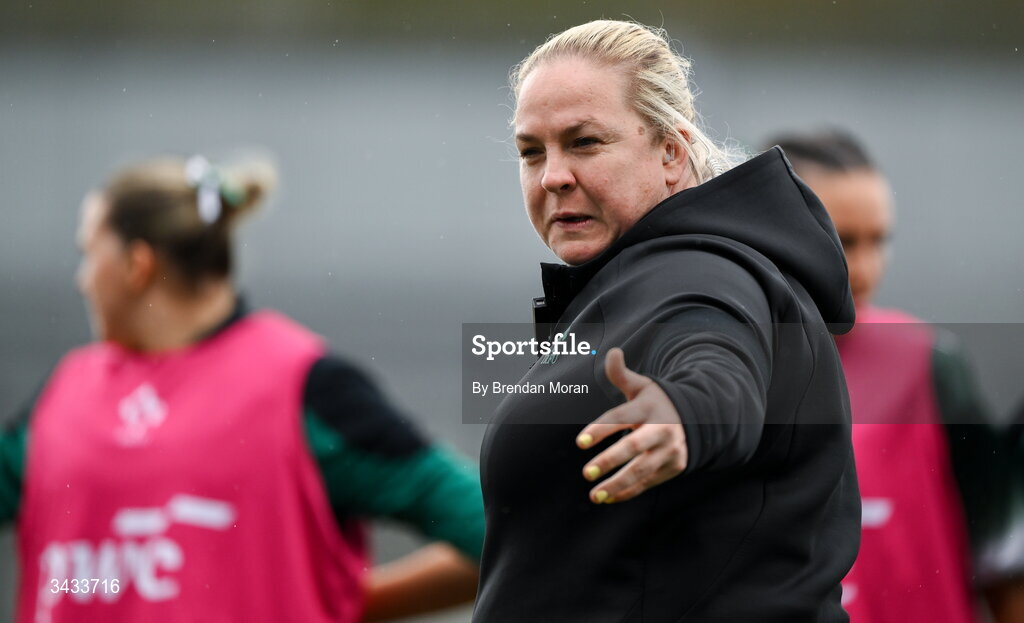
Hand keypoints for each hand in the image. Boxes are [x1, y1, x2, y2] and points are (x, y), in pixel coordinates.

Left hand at [576, 347, 687, 503]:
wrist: (700, 419)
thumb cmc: (657, 402)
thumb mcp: (642, 386)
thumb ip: (621, 374)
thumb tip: (612, 351)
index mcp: (648, 408)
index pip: (621, 418)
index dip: (599, 429)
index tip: (579, 442)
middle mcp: (661, 429)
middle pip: (634, 446)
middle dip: (610, 460)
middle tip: (586, 472)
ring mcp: (669, 450)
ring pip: (642, 470)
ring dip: (618, 484)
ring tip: (594, 495)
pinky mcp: (674, 467)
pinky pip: (648, 482)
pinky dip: (628, 492)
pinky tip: (608, 498)